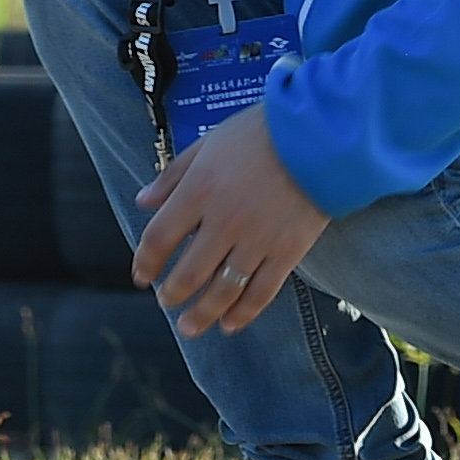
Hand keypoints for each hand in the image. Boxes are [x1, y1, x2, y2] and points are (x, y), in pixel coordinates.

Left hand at [131, 105, 328, 334]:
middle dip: (172, 293)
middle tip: (165, 302)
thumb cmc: (260, 133)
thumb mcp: (207, 144)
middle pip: (188, 272)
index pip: (160, 238)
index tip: (141, 276)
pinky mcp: (288, 251)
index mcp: (199, 190)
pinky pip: (262, 291)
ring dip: (202, 313)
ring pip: (223, 289)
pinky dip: (244, 312)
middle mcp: (224, 221)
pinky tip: (230, 324)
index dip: (146, 262)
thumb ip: (173, 175)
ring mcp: (257, 239)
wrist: (318, 135)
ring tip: (189, 326)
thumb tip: (143, 201)